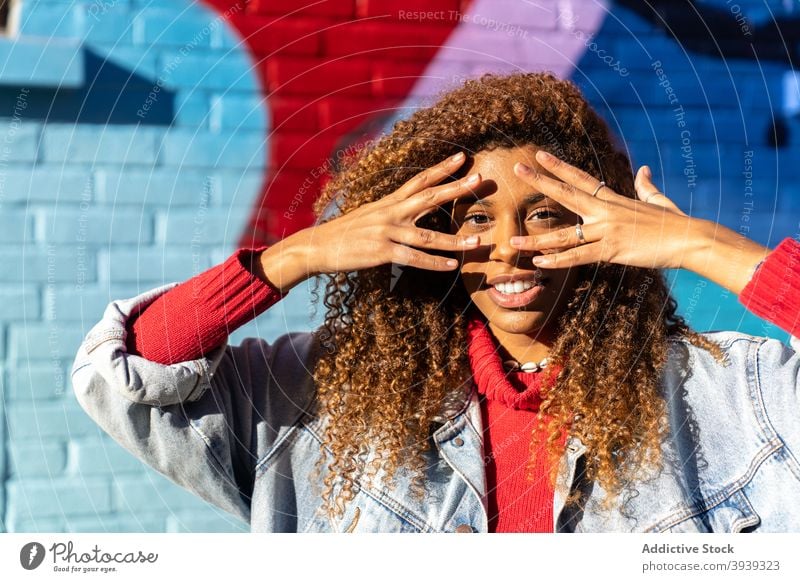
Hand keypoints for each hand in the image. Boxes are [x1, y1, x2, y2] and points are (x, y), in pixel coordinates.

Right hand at [258, 152, 483, 291]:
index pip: (419, 180)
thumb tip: (408, 209)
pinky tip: (452, 266)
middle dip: (456, 188)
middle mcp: (390, 212)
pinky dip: (434, 263)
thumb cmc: (344, 233)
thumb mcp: (368, 215)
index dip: (441, 168)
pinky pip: (414, 258)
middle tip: (481, 179)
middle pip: (429, 197)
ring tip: (476, 242)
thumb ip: (390, 211)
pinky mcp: (381, 252)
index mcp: (388, 202)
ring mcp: (386, 232)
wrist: (316, 246)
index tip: (462, 157)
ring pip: (428, 236)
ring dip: (454, 240)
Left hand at [510, 150, 769, 294]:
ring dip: (536, 240)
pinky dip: (558, 261)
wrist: (690, 239)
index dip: (559, 166)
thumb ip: (646, 187)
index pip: (580, 178)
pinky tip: (540, 263)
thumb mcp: (659, 201)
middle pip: (566, 193)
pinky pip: (579, 257)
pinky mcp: (612, 250)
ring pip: (564, 235)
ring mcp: (607, 230)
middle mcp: (605, 211)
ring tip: (513, 242)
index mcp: (614, 200)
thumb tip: (644, 170)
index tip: (539, 155)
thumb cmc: (676, 223)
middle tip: (518, 168)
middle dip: (540, 181)